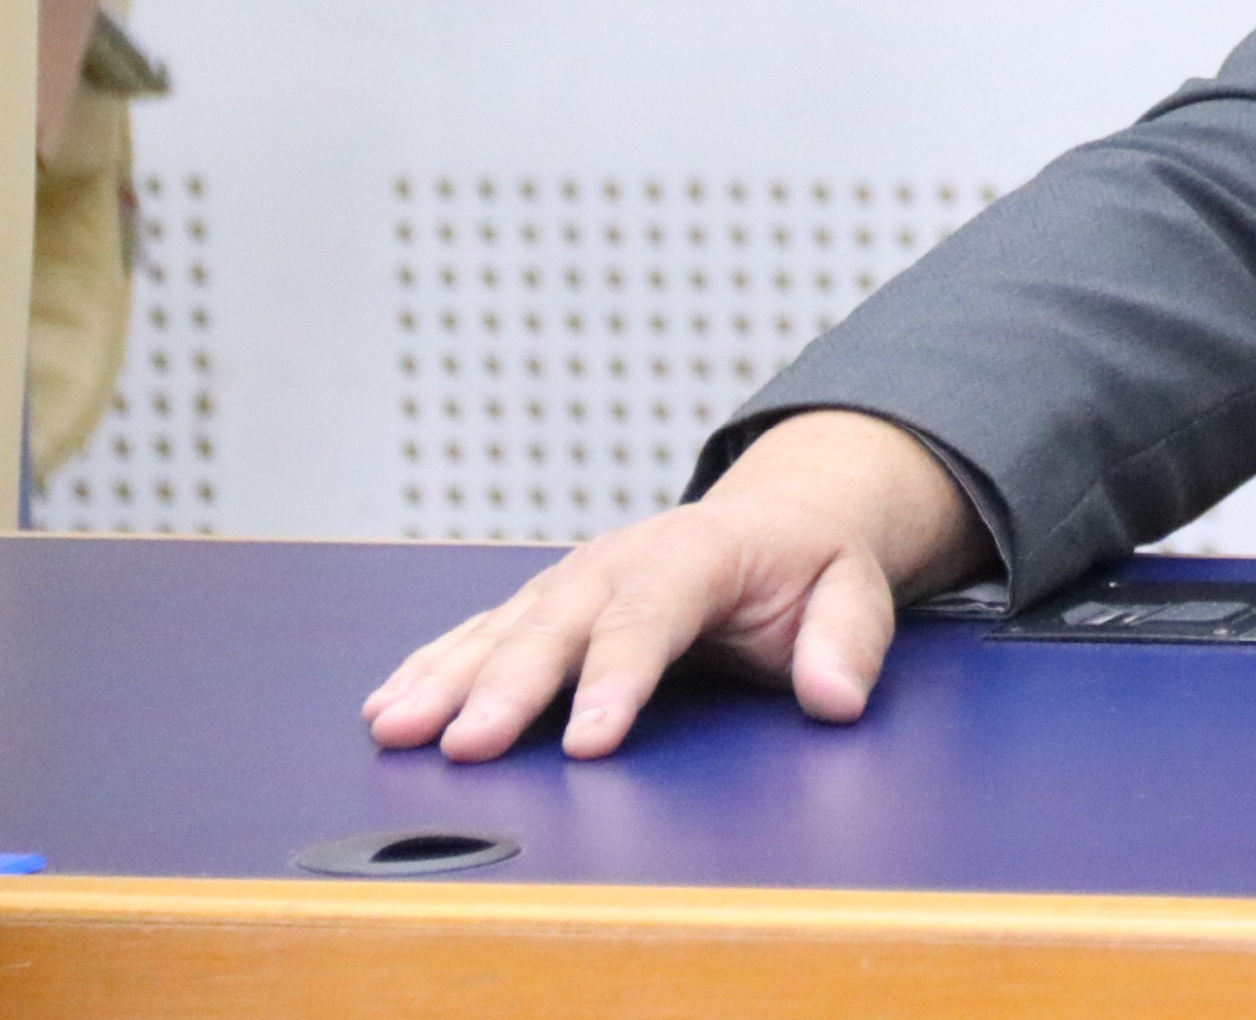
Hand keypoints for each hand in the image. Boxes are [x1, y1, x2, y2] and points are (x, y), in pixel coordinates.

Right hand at [361, 410, 981, 762]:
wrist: (780, 520)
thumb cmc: (811, 566)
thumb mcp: (854, 593)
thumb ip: (846, 642)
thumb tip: (836, 697)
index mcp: (697, 553)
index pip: (652, 617)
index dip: (617, 679)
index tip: (587, 743)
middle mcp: (621, 560)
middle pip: (557, 627)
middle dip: (507, 689)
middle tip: (463, 746)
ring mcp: (574, 580)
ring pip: (502, 630)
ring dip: (446, 680)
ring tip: (396, 730)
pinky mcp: (545, 603)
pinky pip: (479, 633)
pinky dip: (431, 667)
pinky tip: (388, 706)